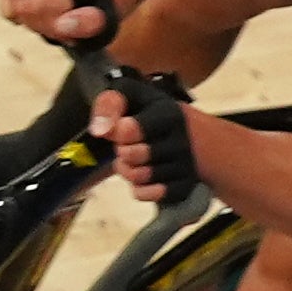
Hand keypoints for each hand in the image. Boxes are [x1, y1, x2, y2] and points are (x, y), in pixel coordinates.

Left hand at [89, 72, 195, 208]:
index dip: (118, 132)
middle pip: (131, 156)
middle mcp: (181, 141)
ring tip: (131, 161)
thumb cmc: (151, 112)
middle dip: (121, 151)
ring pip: (139, 177)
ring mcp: (186, 167)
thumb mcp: (131, 95)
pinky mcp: (184, 188)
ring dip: (127, 171)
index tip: (122, 129)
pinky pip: (149, 195)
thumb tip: (100, 131)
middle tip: (126, 145)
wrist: (191, 135)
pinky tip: (141, 178)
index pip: (129, 130)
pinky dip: (138, 189)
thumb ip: (111, 103)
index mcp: (168, 114)